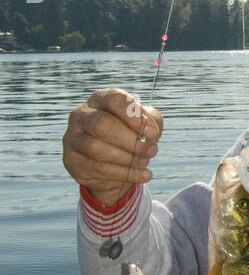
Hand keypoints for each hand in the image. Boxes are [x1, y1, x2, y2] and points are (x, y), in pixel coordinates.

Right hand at [62, 87, 162, 205]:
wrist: (114, 166)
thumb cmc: (130, 136)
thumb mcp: (145, 125)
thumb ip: (150, 123)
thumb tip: (149, 133)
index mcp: (100, 100)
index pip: (113, 99)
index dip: (134, 116)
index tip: (152, 133)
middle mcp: (81, 115)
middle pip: (101, 124)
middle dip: (130, 140)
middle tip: (152, 151)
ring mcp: (72, 137)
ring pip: (96, 148)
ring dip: (127, 158)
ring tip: (145, 162)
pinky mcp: (72, 160)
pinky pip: (97, 168)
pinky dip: (124, 173)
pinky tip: (142, 175)